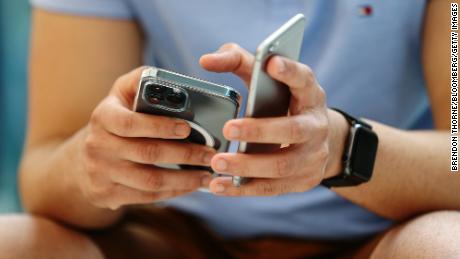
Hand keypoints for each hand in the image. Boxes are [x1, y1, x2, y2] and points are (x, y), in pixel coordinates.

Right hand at [77, 67, 214, 209]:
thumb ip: (142, 80)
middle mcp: (97, 146)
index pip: (131, 123)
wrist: (83, 158)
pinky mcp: (106, 195)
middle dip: (185, 155)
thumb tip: (173, 80)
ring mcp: (100, 174)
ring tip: (208, 175)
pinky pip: (146, 197)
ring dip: (184, 179)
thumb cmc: (115, 119)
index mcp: (103, 117)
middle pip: (147, 153)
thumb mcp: (121, 93)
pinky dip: (173, 192)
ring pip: (150, 181)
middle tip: (211, 154)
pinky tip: (191, 186)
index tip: (188, 127)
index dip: (160, 126)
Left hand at [200, 43, 347, 195]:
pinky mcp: (303, 180)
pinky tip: (219, 185)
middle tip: (228, 128)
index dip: (290, 71)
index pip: (303, 79)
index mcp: (309, 94)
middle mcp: (316, 125)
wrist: (314, 140)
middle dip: (259, 131)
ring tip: (217, 162)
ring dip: (247, 166)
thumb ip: (238, 62)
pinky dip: (243, 188)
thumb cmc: (281, 103)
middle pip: (292, 130)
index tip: (271, 63)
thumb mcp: (268, 80)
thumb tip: (206, 61)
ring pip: (281, 165)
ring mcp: (313, 156)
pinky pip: (272, 188)